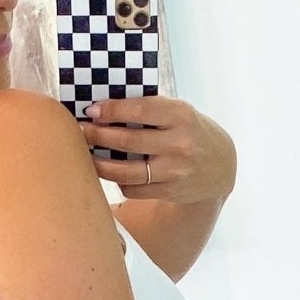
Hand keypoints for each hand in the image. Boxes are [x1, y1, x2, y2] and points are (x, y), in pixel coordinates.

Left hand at [80, 94, 236, 203]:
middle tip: (78, 130)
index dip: (111, 111)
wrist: (221, 166)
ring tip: (85, 155)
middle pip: (128, 141)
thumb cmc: (190, 131)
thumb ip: (150, 109)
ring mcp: (175, 171)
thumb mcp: (179, 112)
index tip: (91, 110)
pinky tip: (109, 172)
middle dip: (97, 135)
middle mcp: (179, 144)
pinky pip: (133, 188)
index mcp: (181, 116)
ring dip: (99, 164)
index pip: (140, 111)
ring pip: (126, 171)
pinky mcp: (170, 192)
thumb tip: (104, 108)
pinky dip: (118, 180)